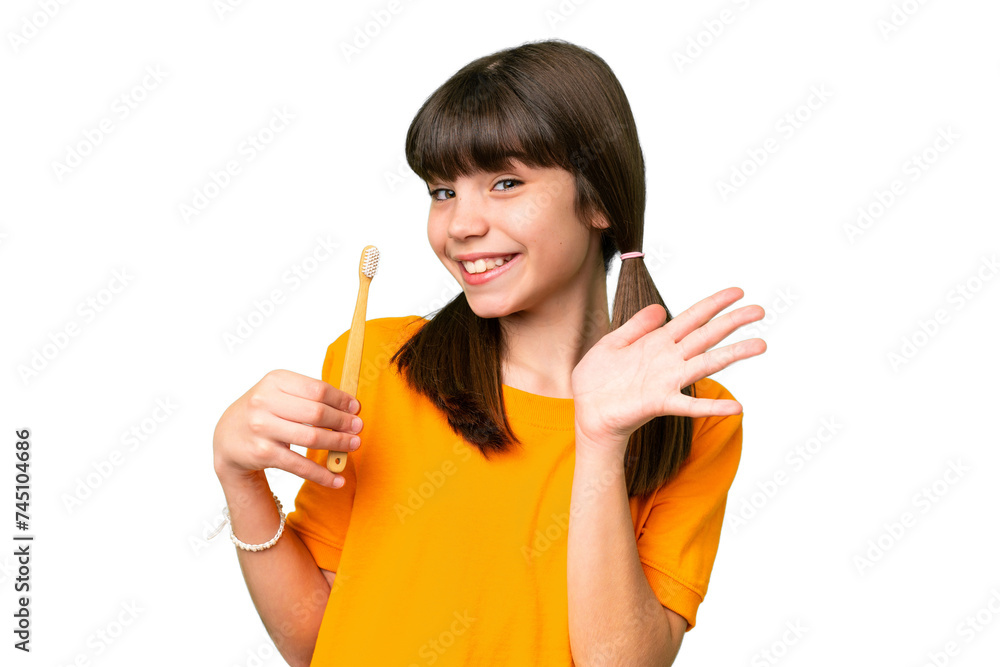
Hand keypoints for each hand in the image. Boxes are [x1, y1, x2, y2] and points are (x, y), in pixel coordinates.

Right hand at [213, 369, 362, 489]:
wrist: (227, 436)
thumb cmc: (263, 411)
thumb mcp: (279, 392)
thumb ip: (309, 395)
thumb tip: (349, 407)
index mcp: (275, 381)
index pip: (317, 389)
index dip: (341, 400)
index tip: (356, 408)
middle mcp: (265, 402)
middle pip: (316, 412)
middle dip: (343, 422)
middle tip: (358, 428)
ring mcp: (262, 428)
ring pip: (311, 438)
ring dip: (338, 443)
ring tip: (353, 445)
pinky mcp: (263, 453)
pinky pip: (299, 466)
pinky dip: (321, 474)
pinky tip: (337, 479)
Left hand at [571, 287, 765, 457]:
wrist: (586, 410)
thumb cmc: (597, 379)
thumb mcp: (612, 343)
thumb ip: (636, 326)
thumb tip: (659, 308)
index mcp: (657, 342)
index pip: (691, 318)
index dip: (713, 304)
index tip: (738, 292)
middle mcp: (668, 359)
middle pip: (706, 335)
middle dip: (732, 322)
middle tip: (760, 310)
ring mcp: (666, 381)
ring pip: (706, 363)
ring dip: (734, 354)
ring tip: (760, 345)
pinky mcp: (659, 402)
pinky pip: (690, 405)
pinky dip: (712, 407)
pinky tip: (737, 408)